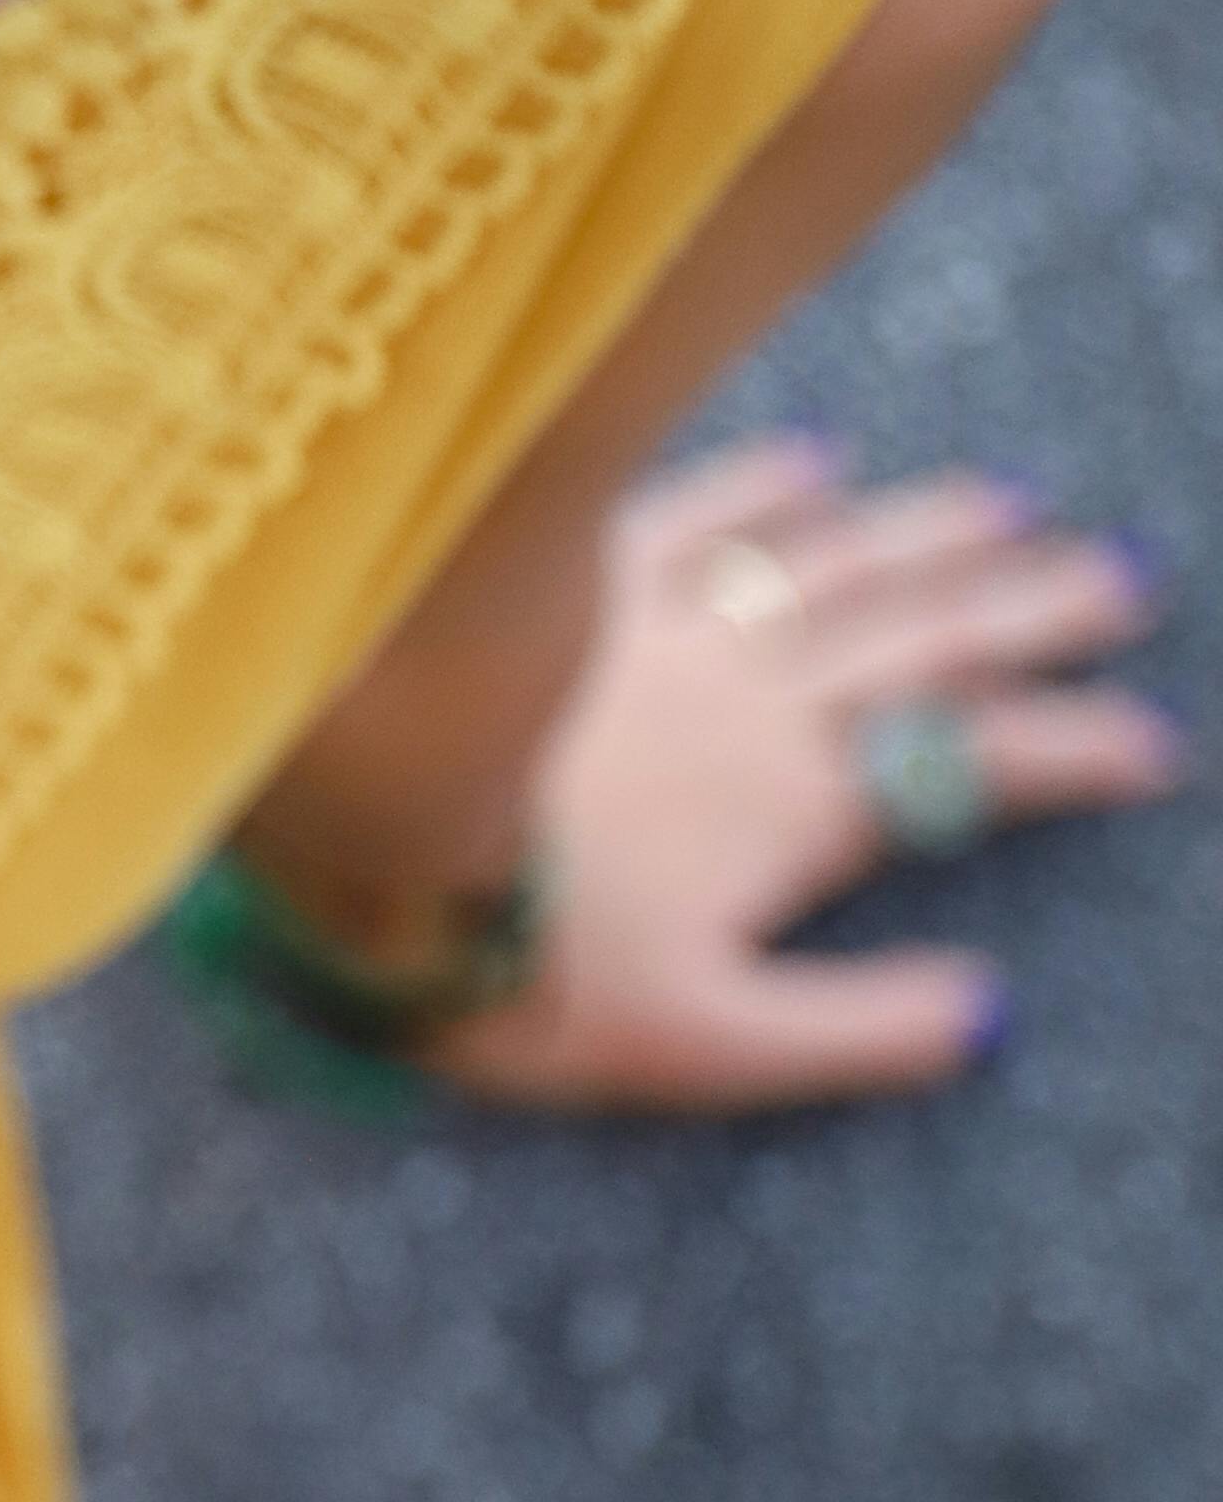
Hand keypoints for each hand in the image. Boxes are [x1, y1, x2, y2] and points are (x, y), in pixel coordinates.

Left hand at [424, 436, 1179, 1110]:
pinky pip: (692, 512)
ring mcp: (663, 627)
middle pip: (925, 634)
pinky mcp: (568, 586)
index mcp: (797, 805)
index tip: (1155, 741)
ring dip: (928, 532)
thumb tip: (992, 1015)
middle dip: (1035, 609)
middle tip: (1126, 578)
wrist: (358, 869)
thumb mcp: (707, 1044)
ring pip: (829, 561)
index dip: (1074, 749)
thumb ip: (855, 1029)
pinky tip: (815, 457)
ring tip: (1012, 507)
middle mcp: (752, 695)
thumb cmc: (528, 976)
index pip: (976, 762)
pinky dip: (763, 484)